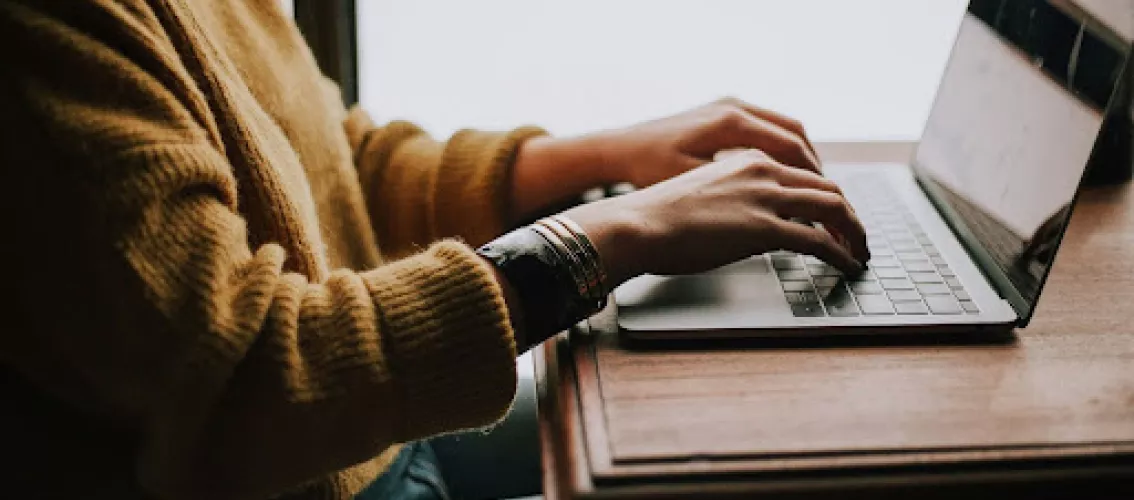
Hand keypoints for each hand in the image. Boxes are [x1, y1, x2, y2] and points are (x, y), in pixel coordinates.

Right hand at [564, 150, 868, 285]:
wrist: (636, 224)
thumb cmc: (657, 216)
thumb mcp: (703, 194)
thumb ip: (734, 200)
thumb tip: (748, 225)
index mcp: (748, 159)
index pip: (804, 173)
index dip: (828, 197)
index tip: (835, 217)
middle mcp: (763, 170)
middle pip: (828, 187)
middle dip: (850, 215)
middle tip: (857, 237)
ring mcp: (765, 197)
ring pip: (833, 208)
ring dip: (854, 232)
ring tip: (860, 252)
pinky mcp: (764, 228)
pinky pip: (819, 240)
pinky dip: (841, 253)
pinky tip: (847, 265)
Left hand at [597, 97, 821, 187]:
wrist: (618, 149)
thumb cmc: (648, 170)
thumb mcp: (695, 187)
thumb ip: (739, 197)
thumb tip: (782, 216)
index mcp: (731, 123)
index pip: (792, 149)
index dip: (815, 180)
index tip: (829, 205)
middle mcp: (735, 108)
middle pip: (796, 136)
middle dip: (817, 171)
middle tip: (832, 201)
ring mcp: (729, 106)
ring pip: (786, 129)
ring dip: (803, 160)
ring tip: (815, 191)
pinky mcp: (722, 112)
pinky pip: (768, 128)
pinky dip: (784, 151)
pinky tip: (786, 175)